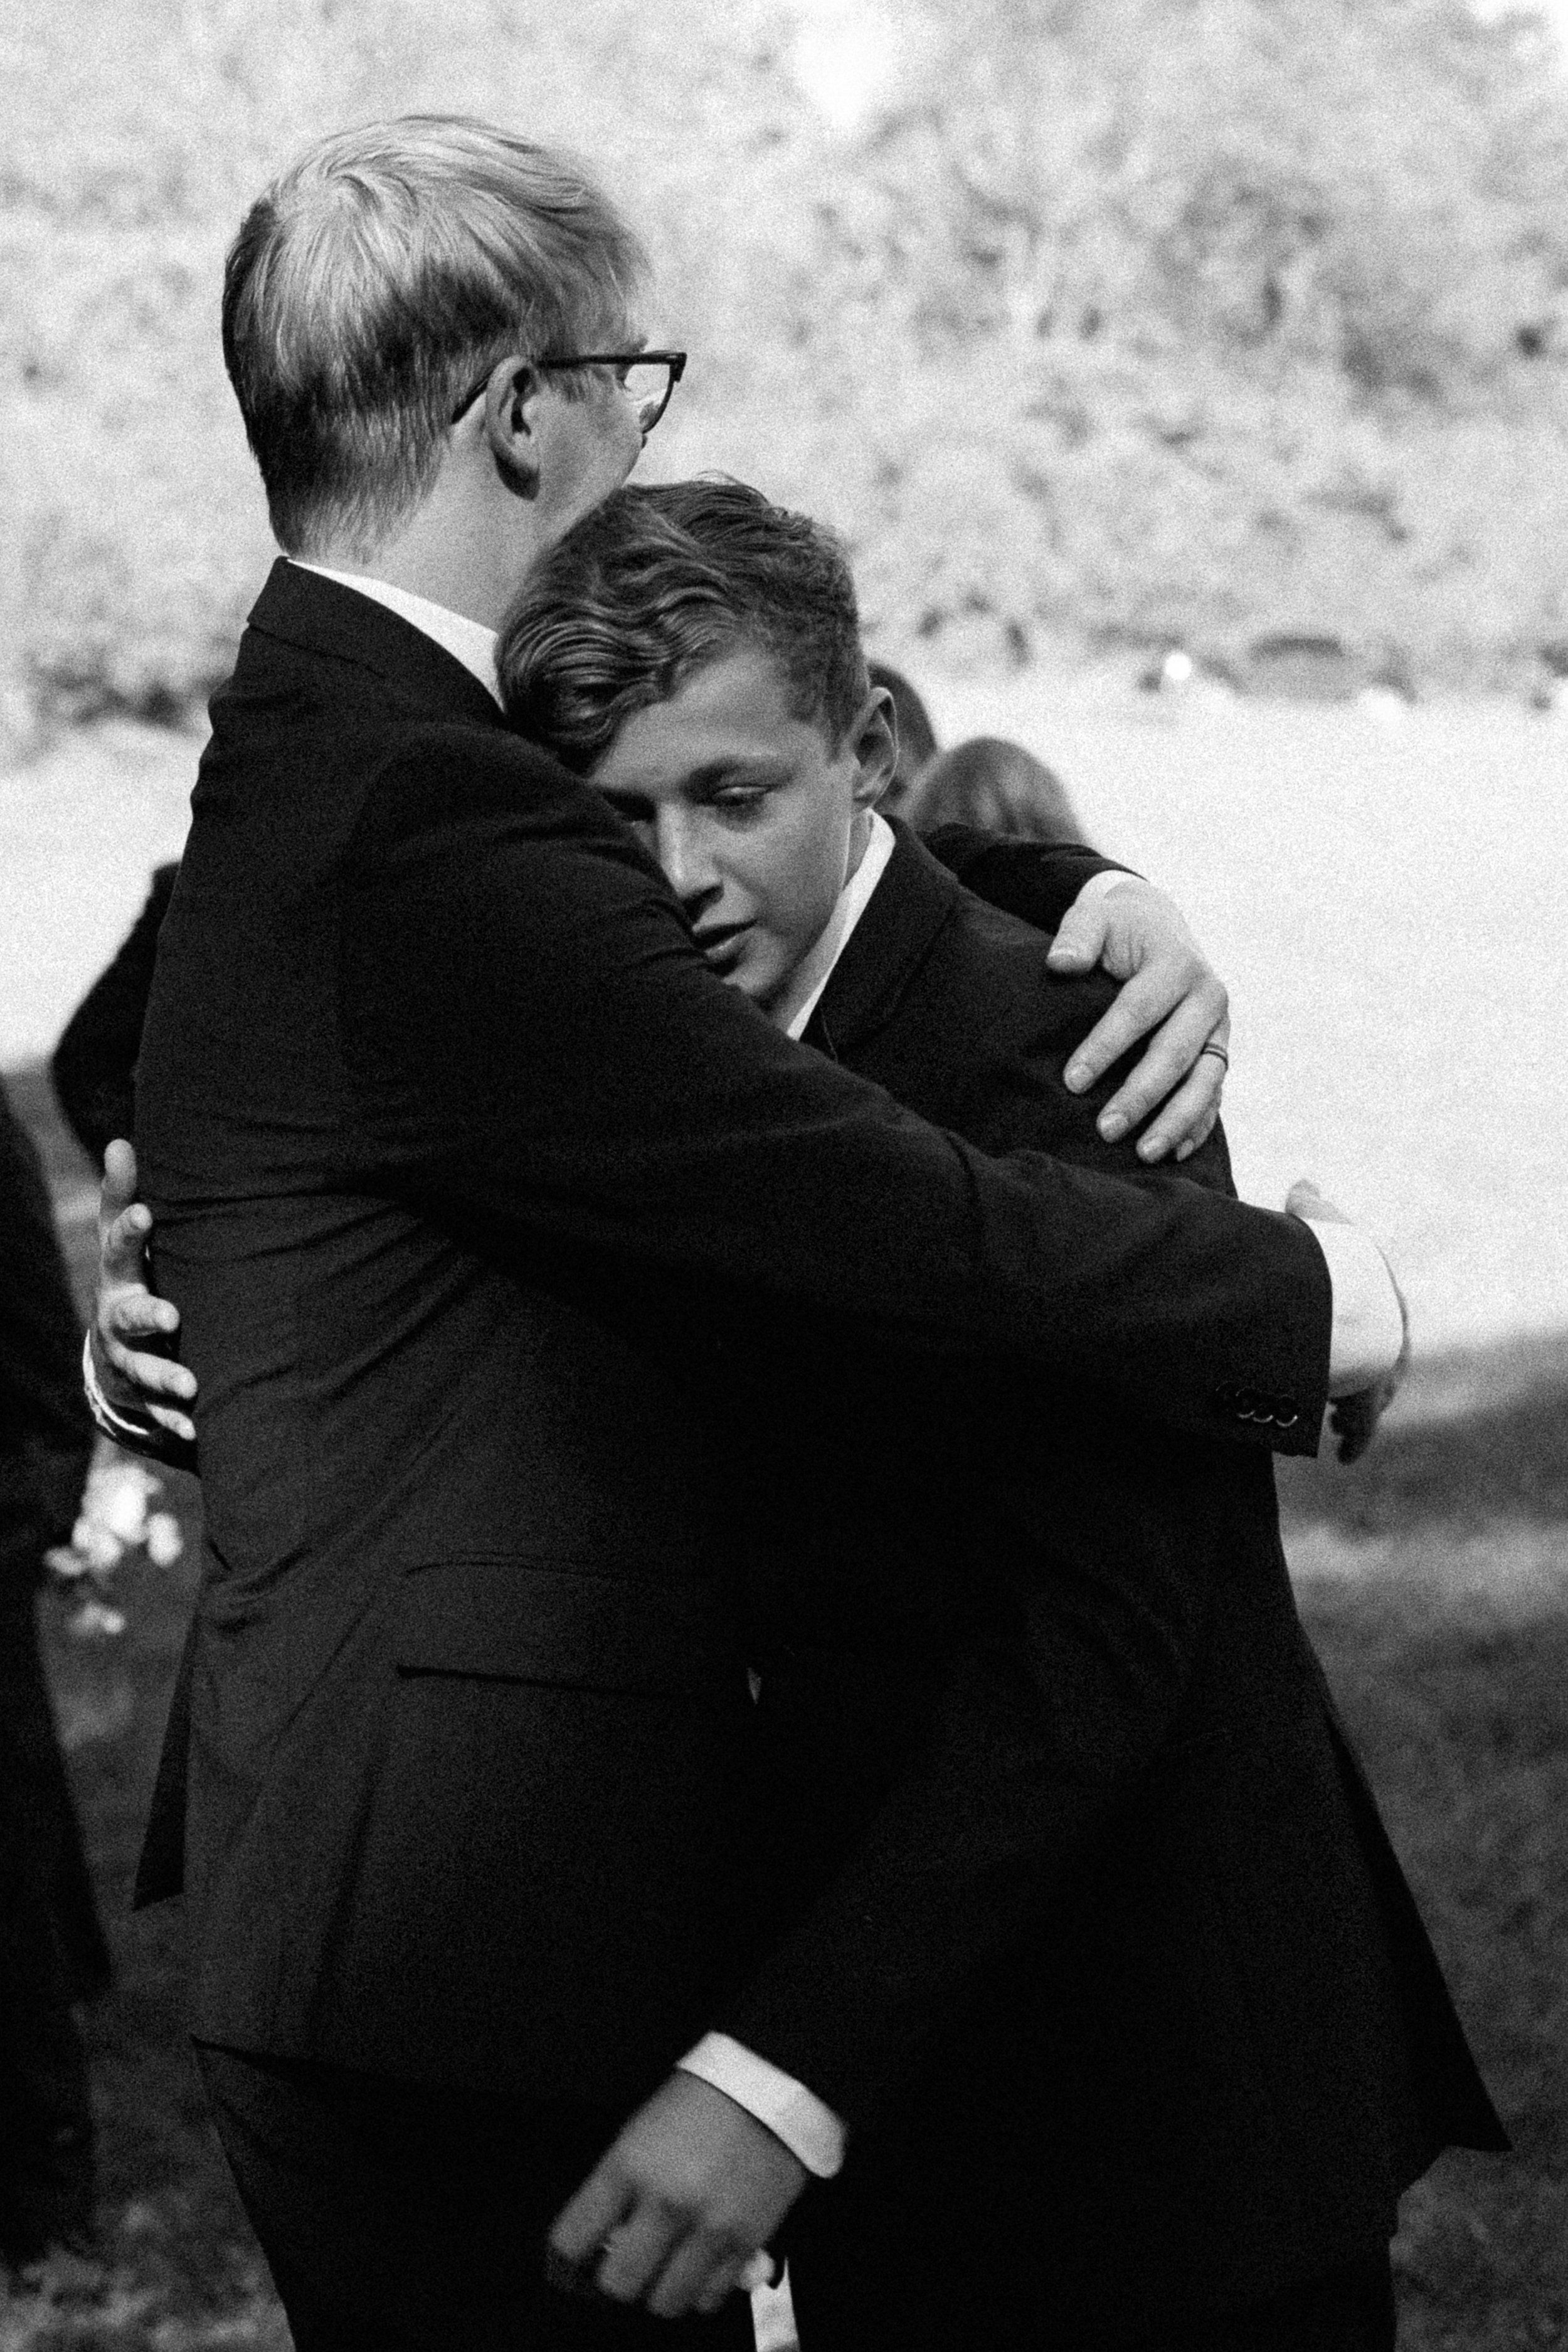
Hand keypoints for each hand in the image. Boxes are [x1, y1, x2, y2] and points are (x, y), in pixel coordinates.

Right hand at [94, 1141, 196, 1442]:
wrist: (120, 1345)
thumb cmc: (134, 1274)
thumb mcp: (128, 1238)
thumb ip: (126, 1196)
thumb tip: (121, 1140)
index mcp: (119, 1272)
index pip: (119, 1247)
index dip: (130, 1231)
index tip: (148, 1214)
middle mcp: (118, 1316)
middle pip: (128, 1315)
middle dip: (147, 1315)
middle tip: (170, 1317)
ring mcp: (128, 1358)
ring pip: (143, 1369)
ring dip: (166, 1378)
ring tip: (191, 1386)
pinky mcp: (144, 1394)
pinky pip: (157, 1413)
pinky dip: (175, 1422)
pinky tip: (197, 1431)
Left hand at [547, 2072, 806, 2319]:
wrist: (770, 2083)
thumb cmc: (697, 2103)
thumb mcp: (640, 2132)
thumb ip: (618, 2187)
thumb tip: (604, 2241)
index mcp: (628, 2166)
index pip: (573, 2239)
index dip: (567, 2257)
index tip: (577, 2259)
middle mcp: (665, 2204)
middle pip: (617, 2284)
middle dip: (617, 2278)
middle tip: (629, 2262)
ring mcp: (708, 2228)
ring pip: (665, 2303)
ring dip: (661, 2289)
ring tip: (669, 2265)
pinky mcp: (746, 2243)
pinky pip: (710, 2298)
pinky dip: (701, 2289)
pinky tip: (703, 2262)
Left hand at [1048, 877, 1228, 1162]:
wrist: (1157, 925)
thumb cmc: (1116, 928)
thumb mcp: (1094, 918)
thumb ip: (1077, 936)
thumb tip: (1060, 964)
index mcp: (1177, 963)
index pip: (1139, 1010)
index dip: (1106, 1047)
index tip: (1072, 1082)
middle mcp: (1208, 997)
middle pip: (1175, 1053)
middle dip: (1141, 1095)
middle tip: (1105, 1129)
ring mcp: (1219, 1029)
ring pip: (1204, 1080)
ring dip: (1176, 1120)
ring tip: (1143, 1153)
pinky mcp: (1219, 1051)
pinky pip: (1214, 1092)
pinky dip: (1199, 1124)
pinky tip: (1177, 1153)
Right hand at [1286, 1178, 1409, 1461]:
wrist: (1346, 1304)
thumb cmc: (1329, 1259)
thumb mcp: (1318, 1222)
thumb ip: (1309, 1207)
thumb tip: (1302, 1187)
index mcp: (1385, 1300)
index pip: (1383, 1319)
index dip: (1362, 1328)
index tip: (1348, 1343)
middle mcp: (1392, 1341)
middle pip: (1384, 1365)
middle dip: (1364, 1376)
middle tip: (1342, 1388)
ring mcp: (1381, 1377)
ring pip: (1374, 1399)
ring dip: (1356, 1410)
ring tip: (1335, 1419)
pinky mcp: (1367, 1406)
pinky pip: (1362, 1431)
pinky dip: (1354, 1442)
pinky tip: (1346, 1456)